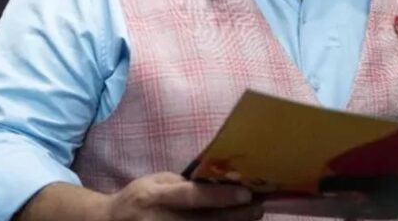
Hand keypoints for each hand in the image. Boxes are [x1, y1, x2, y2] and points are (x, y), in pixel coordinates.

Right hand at [103, 172, 262, 220]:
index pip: (191, 196)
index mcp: (156, 196)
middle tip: (258, 206)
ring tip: (251, 216)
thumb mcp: (156, 181)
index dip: (220, 196)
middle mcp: (161, 220)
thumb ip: (183, 183)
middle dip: (236, 215)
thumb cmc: (139, 197)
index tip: (246, 193)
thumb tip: (219, 180)